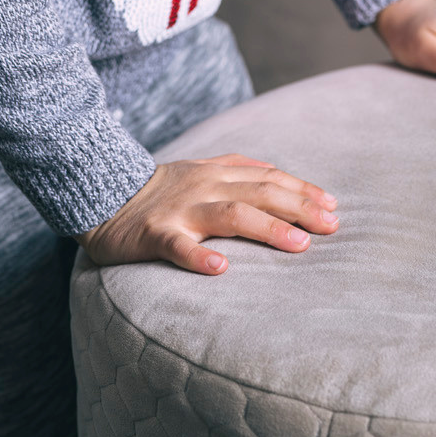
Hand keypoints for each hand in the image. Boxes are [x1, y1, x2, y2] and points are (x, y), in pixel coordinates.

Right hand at [75, 153, 339, 275]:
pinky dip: (198, 257)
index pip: (268, 177)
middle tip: (332, 226)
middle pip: (259, 192)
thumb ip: (237, 167)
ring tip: (298, 244)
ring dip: (267, 228)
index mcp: (216, 173)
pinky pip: (178, 247)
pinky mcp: (154, 234)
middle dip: (299, 207)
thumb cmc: (159, 188)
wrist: (102, 193)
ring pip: (229, 214)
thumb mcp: (200, 169)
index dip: (302, 190)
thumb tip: (277, 171)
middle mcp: (204, 187)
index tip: (333, 206)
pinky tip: (220, 269)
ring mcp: (180, 210)